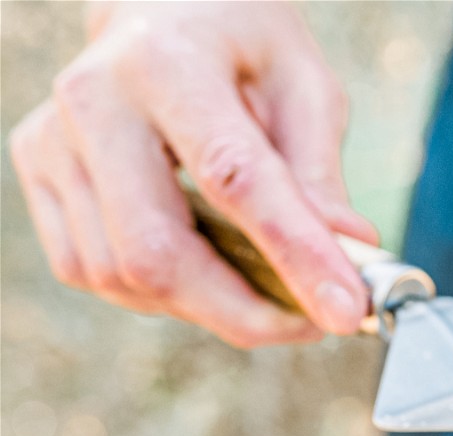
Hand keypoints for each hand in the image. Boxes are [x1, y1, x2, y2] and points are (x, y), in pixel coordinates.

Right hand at [7, 1, 378, 346]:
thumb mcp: (305, 85)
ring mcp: (52, 139)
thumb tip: (349, 255)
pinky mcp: (38, 171)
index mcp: (167, 63)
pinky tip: (205, 268)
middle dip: (244, 311)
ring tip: (266, 288)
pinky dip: (160, 293)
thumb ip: (320, 173)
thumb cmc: (242, 43)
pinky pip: (93, 270)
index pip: (234, 178)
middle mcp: (93, 100)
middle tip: (312, 322)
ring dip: (208, 307)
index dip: (294, 256)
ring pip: (122, 275)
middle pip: (158, 252)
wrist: (163, 8)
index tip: (346, 310)